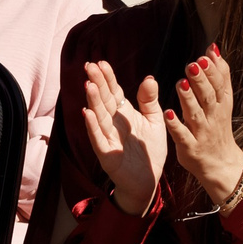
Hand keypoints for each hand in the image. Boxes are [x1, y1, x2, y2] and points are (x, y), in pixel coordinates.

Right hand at [78, 61, 165, 213]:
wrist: (148, 180)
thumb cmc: (150, 150)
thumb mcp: (155, 121)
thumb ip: (150, 101)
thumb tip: (149, 78)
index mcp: (124, 113)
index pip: (114, 92)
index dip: (107, 78)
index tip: (101, 63)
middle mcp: (113, 123)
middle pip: (103, 100)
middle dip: (97, 83)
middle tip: (89, 66)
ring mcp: (108, 138)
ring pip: (99, 116)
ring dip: (93, 101)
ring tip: (88, 85)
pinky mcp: (107, 155)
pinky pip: (98, 139)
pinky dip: (93, 127)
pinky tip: (88, 114)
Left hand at [164, 49, 242, 208]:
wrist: (221, 164)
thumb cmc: (217, 127)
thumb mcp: (223, 101)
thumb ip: (219, 76)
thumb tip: (213, 48)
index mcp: (221, 104)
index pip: (220, 85)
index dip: (214, 70)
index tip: (205, 55)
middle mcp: (213, 117)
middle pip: (208, 96)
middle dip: (201, 80)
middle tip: (192, 64)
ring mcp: (202, 133)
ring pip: (195, 114)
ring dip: (188, 99)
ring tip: (180, 83)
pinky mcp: (190, 147)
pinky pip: (182, 136)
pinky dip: (176, 125)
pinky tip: (167, 113)